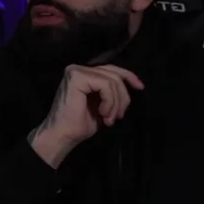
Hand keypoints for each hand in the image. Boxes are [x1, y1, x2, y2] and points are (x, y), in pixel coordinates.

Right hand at [29, 64, 144, 168]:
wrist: (63, 135)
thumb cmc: (80, 124)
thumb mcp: (102, 104)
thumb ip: (111, 92)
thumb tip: (131, 85)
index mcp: (84, 74)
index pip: (111, 69)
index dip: (129, 76)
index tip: (141, 88)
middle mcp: (78, 68)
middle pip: (114, 74)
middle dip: (123, 97)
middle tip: (119, 116)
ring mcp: (76, 71)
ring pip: (112, 80)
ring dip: (116, 103)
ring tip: (109, 119)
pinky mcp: (76, 77)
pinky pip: (105, 85)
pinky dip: (109, 101)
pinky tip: (103, 113)